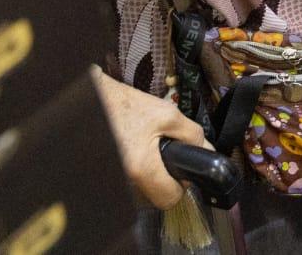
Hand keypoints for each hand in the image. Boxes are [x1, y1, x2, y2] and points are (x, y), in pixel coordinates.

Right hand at [92, 68, 210, 208]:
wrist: (95, 102)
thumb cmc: (127, 106)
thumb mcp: (168, 115)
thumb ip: (193, 135)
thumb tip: (206, 151)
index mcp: (141, 167)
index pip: (169, 199)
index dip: (181, 185)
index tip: (181, 169)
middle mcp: (124, 180)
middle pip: (155, 198)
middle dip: (166, 179)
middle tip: (165, 155)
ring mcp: (113, 181)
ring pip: (142, 193)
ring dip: (151, 177)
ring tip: (149, 151)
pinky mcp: (107, 177)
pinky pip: (129, 185)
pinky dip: (137, 174)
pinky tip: (137, 155)